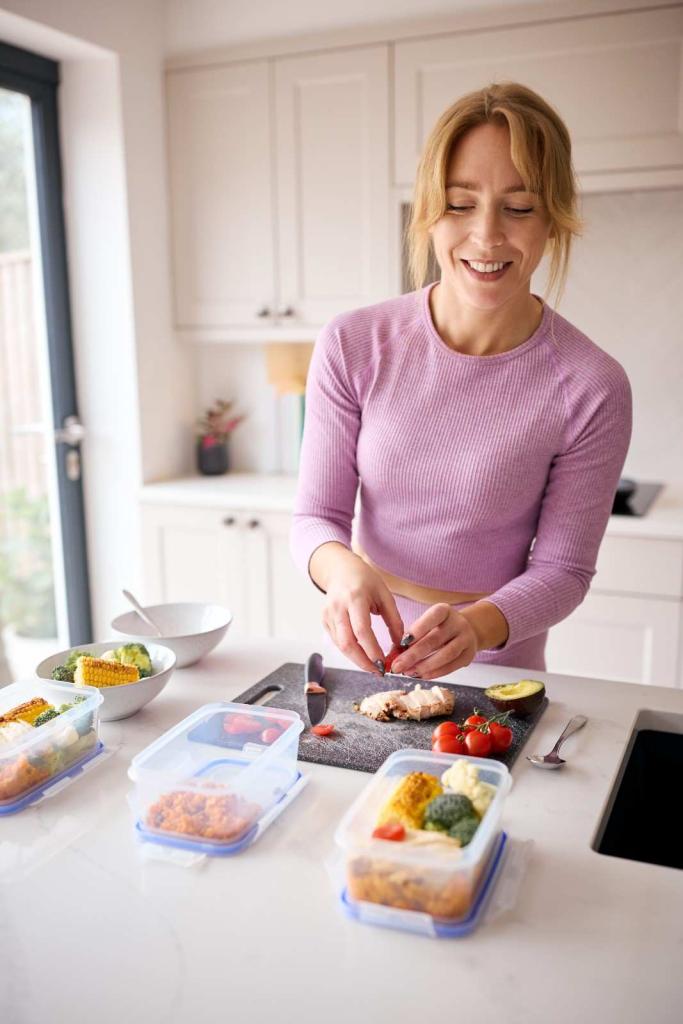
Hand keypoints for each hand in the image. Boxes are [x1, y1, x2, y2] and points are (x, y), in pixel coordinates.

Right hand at [317, 548, 404, 674]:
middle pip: (347, 643)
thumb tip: (401, 645)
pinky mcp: (324, 621)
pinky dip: (351, 652)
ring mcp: (328, 615)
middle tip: (379, 672)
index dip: (372, 651)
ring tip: (374, 666)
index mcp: (355, 598)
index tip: (385, 664)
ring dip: (357, 660)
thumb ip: (394, 620)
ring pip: (341, 646)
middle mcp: (338, 607)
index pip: (362, 631)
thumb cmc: (365, 580)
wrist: (340, 570)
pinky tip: (363, 656)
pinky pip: (337, 642)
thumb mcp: (385, 595)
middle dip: (363, 662)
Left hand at [390, 603, 478, 679]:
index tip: (402, 642)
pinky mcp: (469, 656)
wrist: (467, 631)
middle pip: (435, 639)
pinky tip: (421, 675)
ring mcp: (466, 639)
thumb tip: (394, 654)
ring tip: (408, 673)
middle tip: (397, 666)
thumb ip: (411, 636)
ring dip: (424, 666)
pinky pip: (451, 667)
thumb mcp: (427, 624)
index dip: (418, 629)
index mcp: (444, 611)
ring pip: (446, 655)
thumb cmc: (438, 628)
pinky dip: (435, 673)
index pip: (433, 617)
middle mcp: (457, 623)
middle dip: (414, 655)